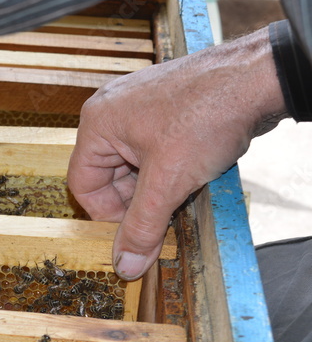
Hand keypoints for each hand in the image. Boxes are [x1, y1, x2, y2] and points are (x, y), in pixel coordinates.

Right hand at [67, 27, 285, 279]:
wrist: (257, 77)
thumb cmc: (209, 113)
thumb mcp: (169, 182)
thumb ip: (142, 226)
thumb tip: (125, 264)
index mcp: (97, 124)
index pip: (84, 185)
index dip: (108, 215)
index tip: (135, 231)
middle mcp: (111, 111)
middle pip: (108, 175)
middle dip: (137, 199)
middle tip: (166, 211)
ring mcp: (137, 106)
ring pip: (133, 163)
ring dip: (156, 183)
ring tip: (185, 184)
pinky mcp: (163, 107)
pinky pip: (153, 148)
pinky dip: (169, 166)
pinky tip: (193, 167)